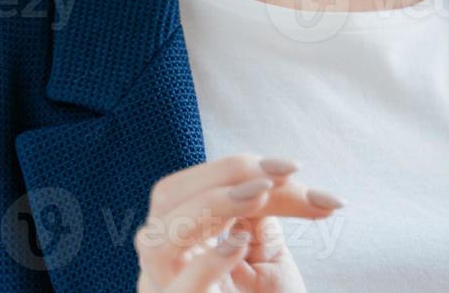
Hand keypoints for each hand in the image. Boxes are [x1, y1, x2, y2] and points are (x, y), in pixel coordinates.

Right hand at [134, 152, 344, 291]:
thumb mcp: (267, 257)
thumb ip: (264, 213)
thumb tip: (286, 173)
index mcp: (182, 241)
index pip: (191, 186)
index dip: (233, 168)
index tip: (290, 167)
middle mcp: (164, 265)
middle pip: (166, 199)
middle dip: (223, 177)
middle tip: (278, 176)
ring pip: (158, 241)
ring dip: (211, 208)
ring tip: (259, 197)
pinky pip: (176, 292)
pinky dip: (206, 264)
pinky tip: (237, 247)